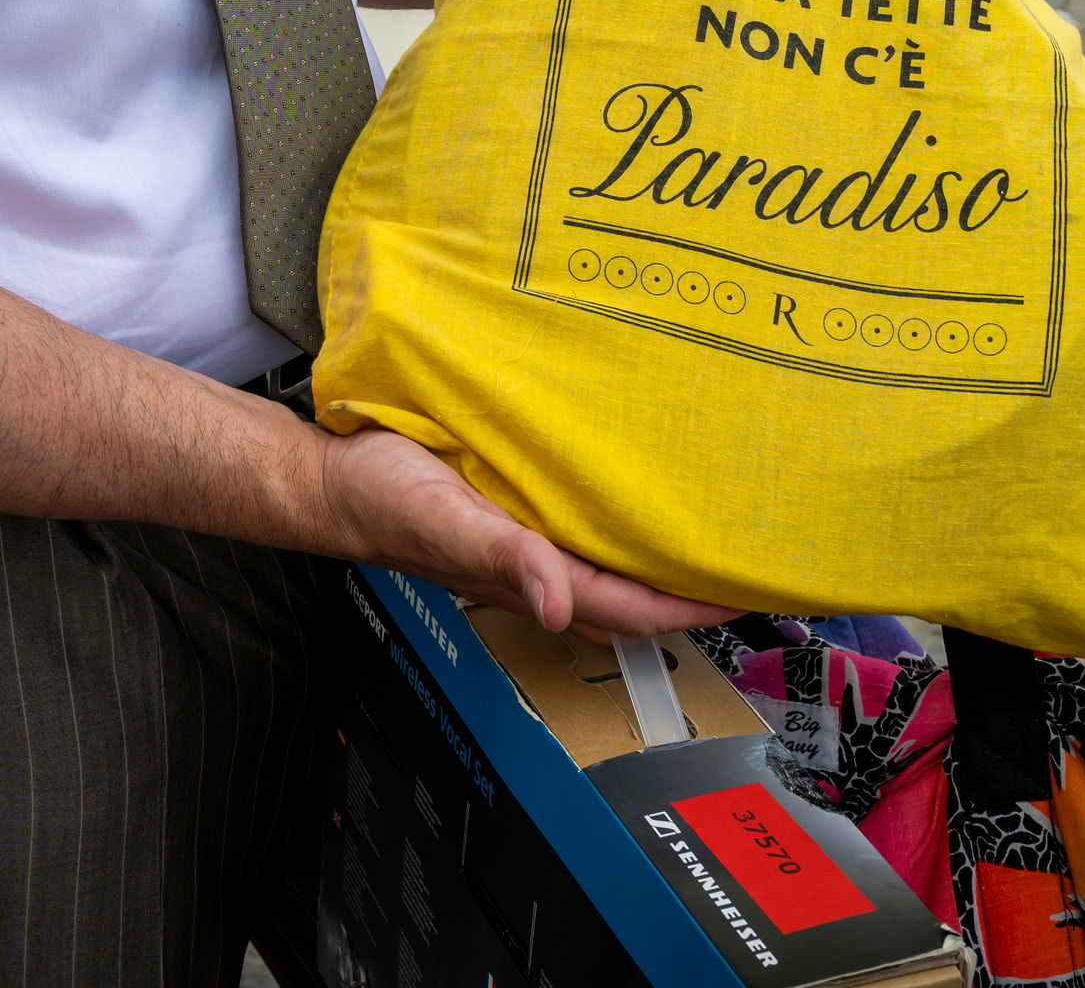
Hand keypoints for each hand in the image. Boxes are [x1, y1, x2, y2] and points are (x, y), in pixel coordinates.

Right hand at [311, 423, 731, 643]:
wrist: (332, 475)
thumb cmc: (380, 497)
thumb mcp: (441, 517)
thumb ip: (501, 556)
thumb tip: (560, 603)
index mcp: (530, 577)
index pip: (631, 609)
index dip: (692, 608)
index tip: (749, 593)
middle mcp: (539, 566)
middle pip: (632, 595)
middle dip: (691, 589)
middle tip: (752, 560)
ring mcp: (528, 541)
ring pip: (611, 562)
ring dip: (660, 556)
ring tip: (712, 528)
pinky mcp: (514, 507)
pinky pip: (582, 524)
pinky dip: (621, 518)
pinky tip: (638, 491)